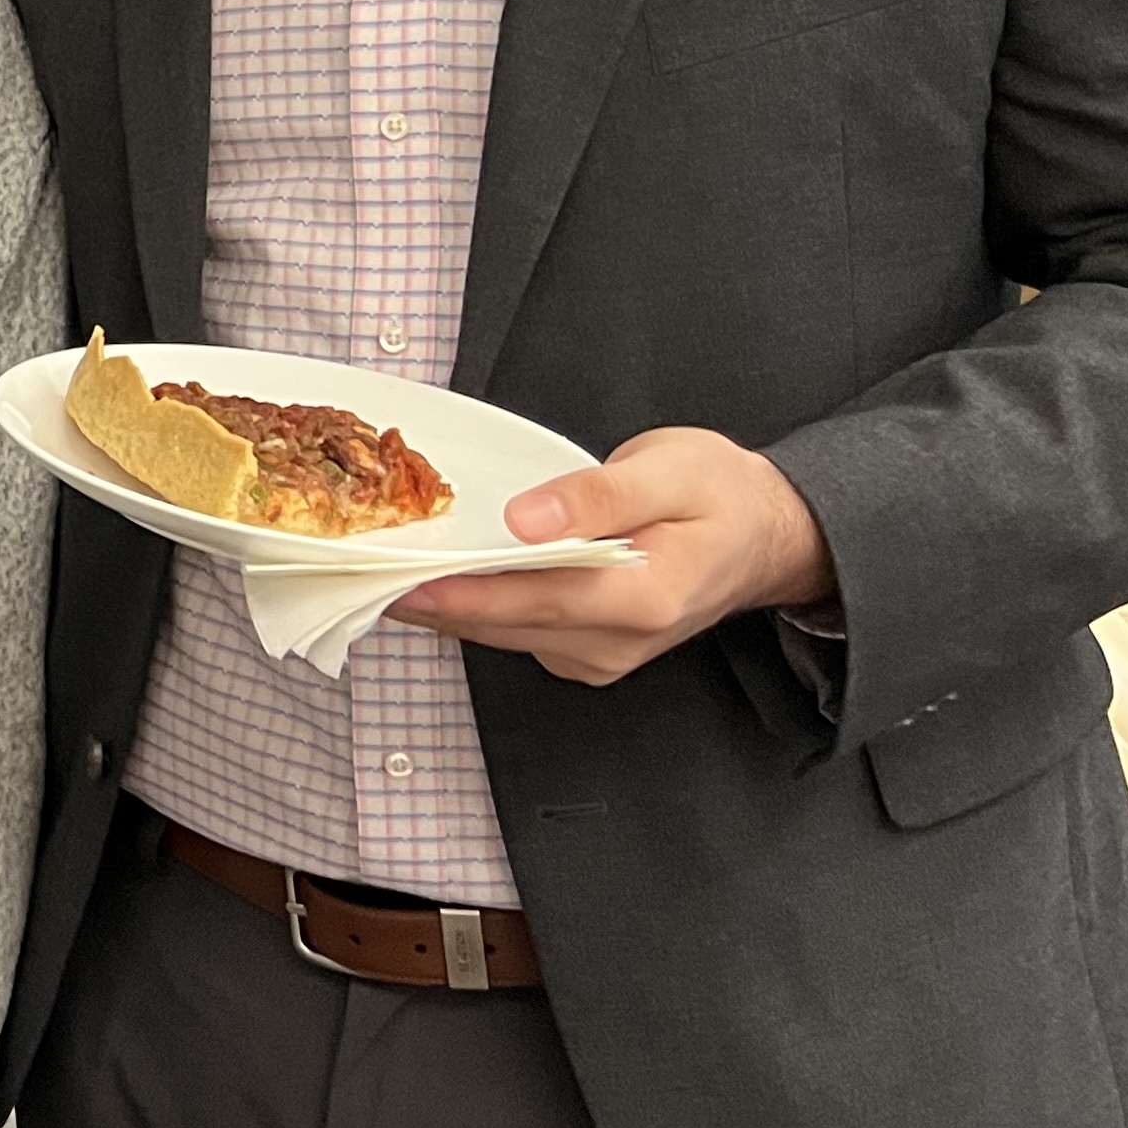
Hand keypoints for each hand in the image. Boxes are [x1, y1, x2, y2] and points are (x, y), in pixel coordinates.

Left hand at [389, 426, 833, 685]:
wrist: (766, 534)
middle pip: (500, 625)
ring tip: (386, 564)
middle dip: (430, 596)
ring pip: (500, 634)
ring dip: (446, 603)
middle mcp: (615, 642)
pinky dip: (476, 605)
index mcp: (641, 599)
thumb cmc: (723, 496)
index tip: (392, 577)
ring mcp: (599, 655)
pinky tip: (446, 572)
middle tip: (361, 564)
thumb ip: (598, 497)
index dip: (454, 591)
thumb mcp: (671, 472)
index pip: (527, 600)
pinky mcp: (584, 651)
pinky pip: (514, 631)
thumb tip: (527, 518)